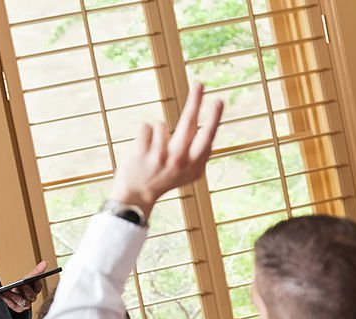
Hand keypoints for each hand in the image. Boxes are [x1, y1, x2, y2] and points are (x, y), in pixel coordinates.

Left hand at [2, 260, 47, 312]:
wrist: (14, 296)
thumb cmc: (22, 286)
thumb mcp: (28, 277)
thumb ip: (37, 271)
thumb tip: (45, 262)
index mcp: (36, 290)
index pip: (38, 286)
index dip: (35, 283)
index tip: (32, 278)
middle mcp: (32, 298)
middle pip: (31, 295)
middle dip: (26, 290)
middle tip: (21, 284)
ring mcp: (26, 304)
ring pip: (22, 301)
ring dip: (14, 295)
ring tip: (6, 290)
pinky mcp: (18, 309)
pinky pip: (13, 305)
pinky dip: (7, 300)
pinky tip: (1, 294)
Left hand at [110, 82, 222, 219]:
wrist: (136, 196)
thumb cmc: (166, 180)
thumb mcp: (189, 174)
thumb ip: (200, 156)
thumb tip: (211, 131)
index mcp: (194, 166)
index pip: (207, 137)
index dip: (214, 118)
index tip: (219, 100)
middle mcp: (179, 162)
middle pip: (189, 124)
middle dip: (195, 102)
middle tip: (199, 84)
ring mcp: (160, 158)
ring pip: (162, 125)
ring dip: (157, 133)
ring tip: (154, 150)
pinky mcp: (142, 153)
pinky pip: (146, 127)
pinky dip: (144, 134)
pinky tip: (143, 150)